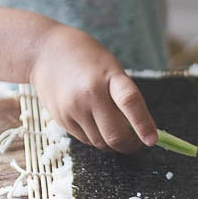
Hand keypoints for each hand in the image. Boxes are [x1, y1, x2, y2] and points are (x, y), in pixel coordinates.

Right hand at [30, 23, 156, 150]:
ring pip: (100, 142)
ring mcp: (73, 109)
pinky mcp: (61, 120)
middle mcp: (89, 94)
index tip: (152, 140)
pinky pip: (85, 140)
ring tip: (118, 134)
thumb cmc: (86, 58)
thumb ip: (123, 95)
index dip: (143, 124)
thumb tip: (138, 129)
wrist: (45, 53)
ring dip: (113, 144)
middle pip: (114, 134)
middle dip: (130, 145)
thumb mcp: (111, 67)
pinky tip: (98, 127)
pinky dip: (97, 139)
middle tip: (138, 143)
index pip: (129, 102)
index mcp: (108, 76)